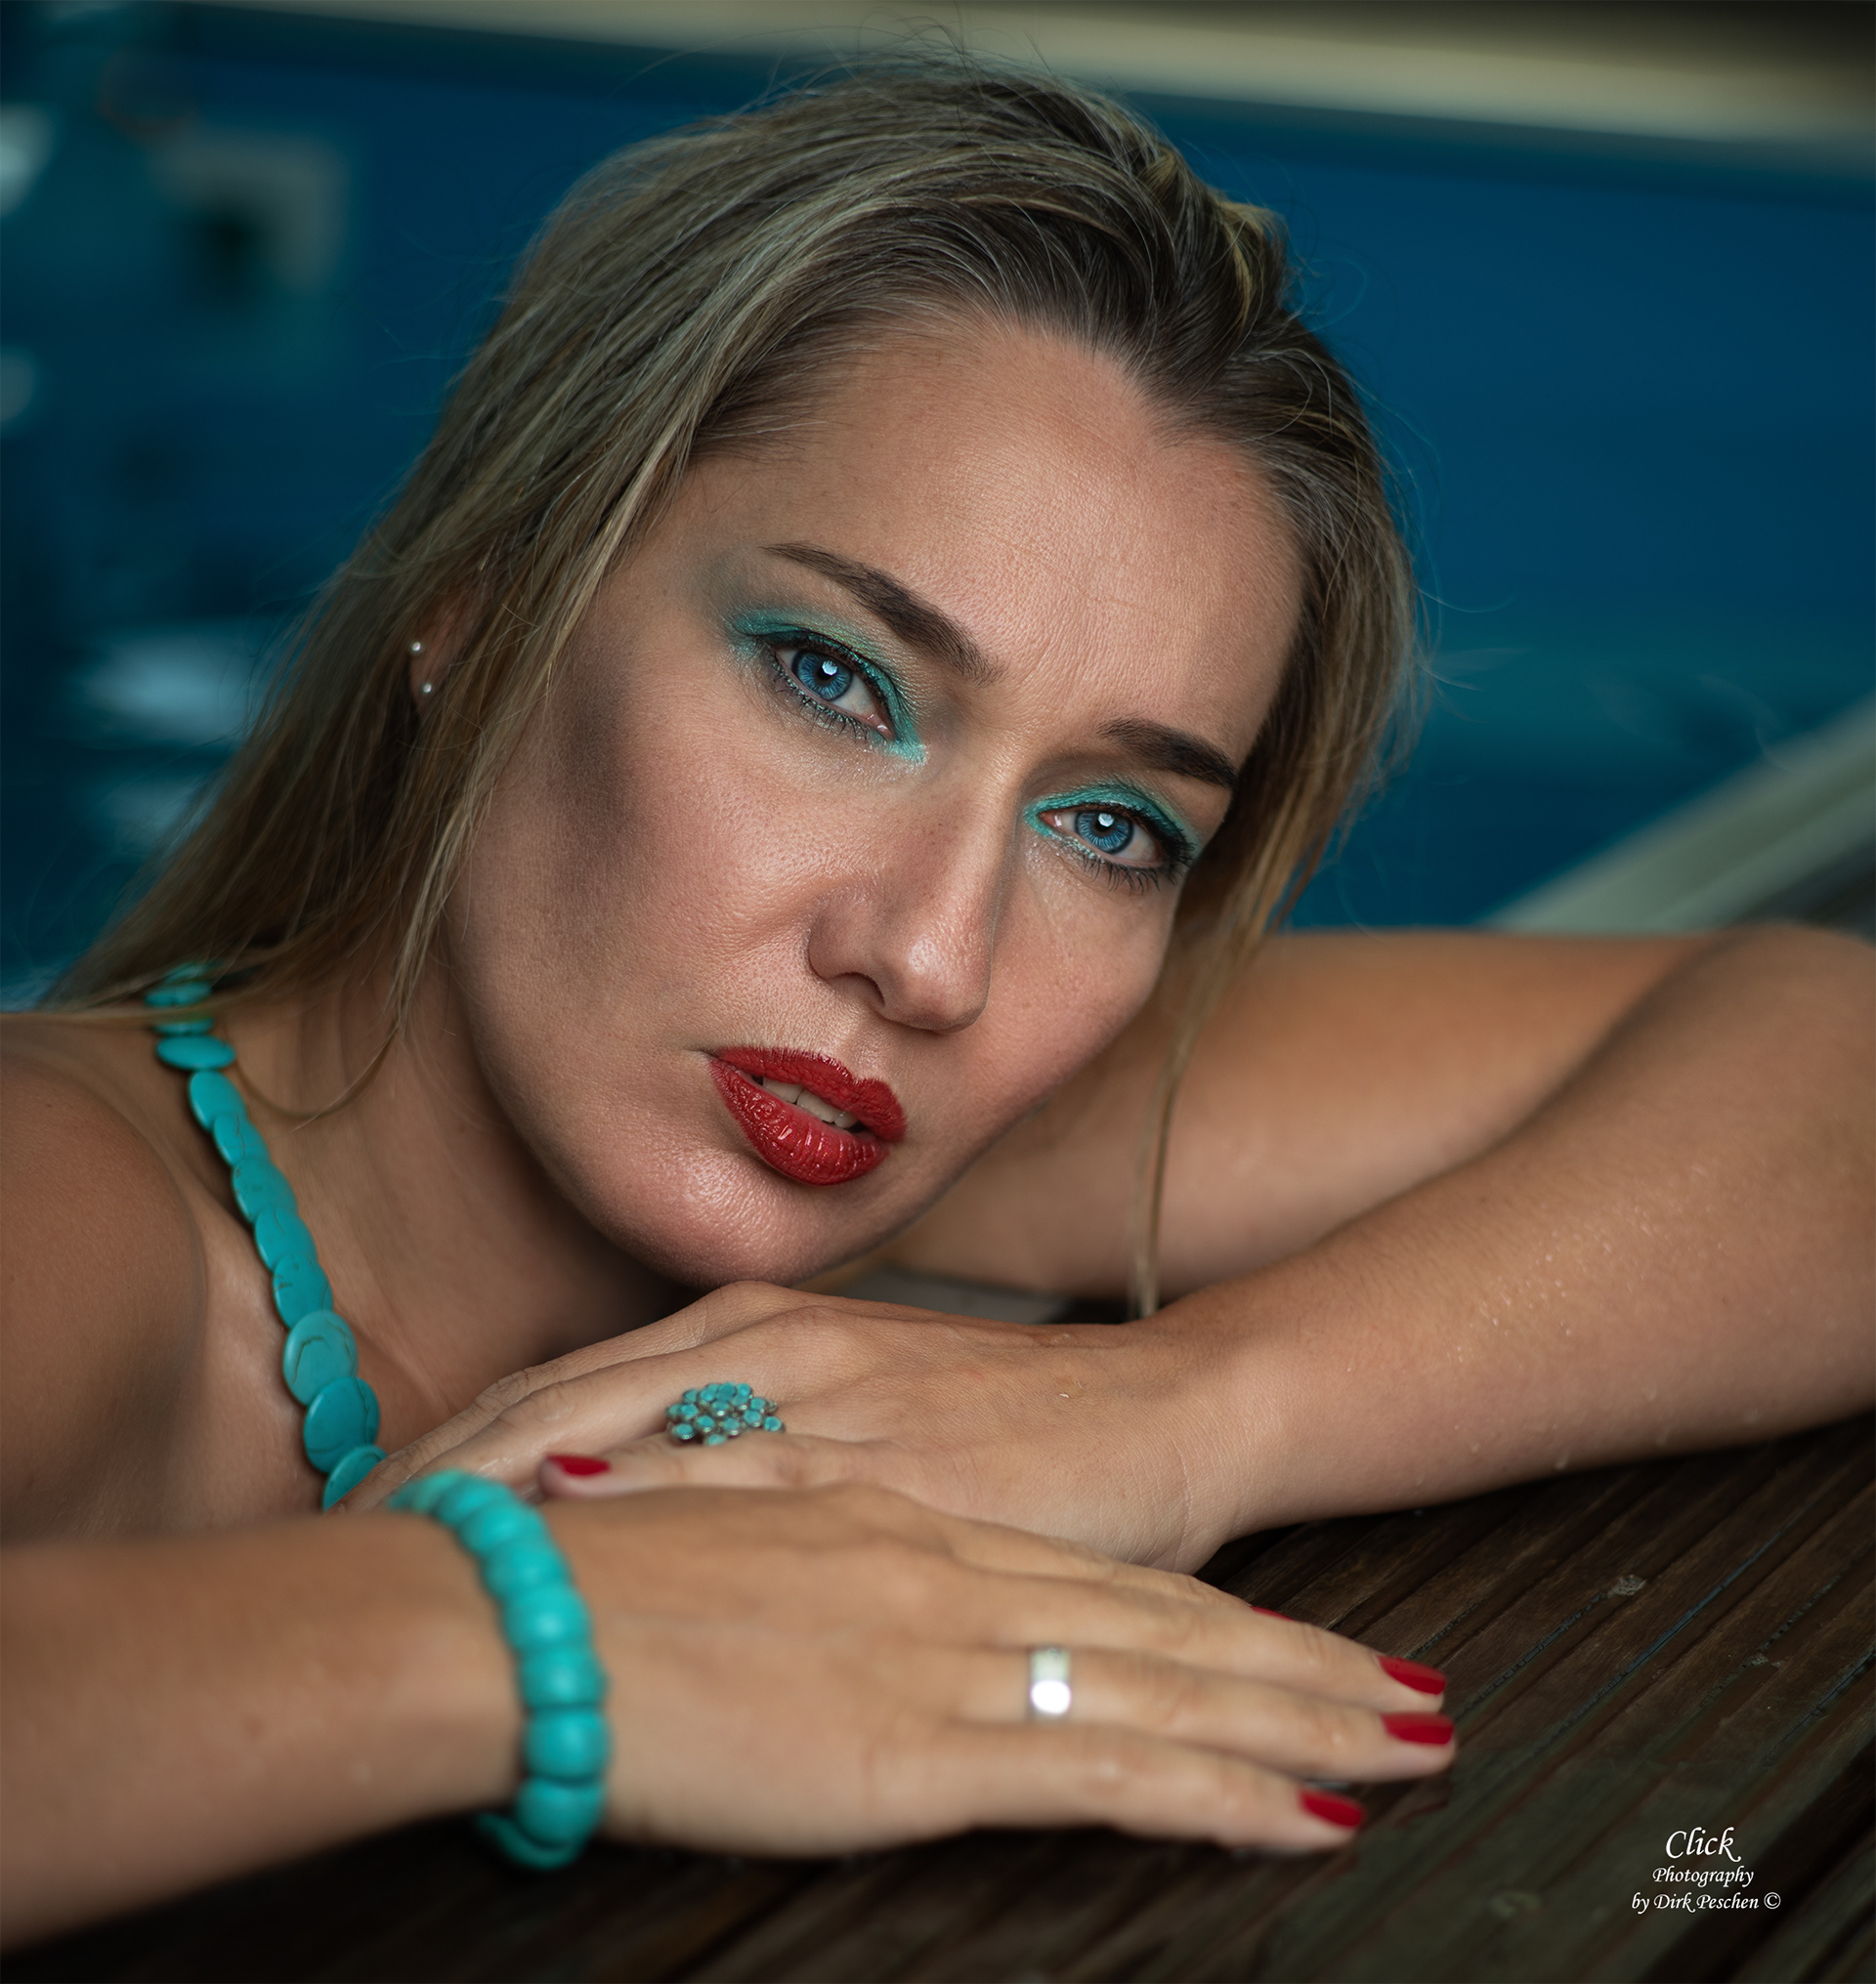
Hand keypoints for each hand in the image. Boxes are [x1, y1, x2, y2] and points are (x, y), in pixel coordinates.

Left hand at [349, 1281, 1257, 1568]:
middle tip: (352, 1531)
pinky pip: (724, 1494)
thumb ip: (746, 1419)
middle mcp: (769, 1345)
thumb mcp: (857, 1397)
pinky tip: (561, 1557)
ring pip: (621, 1438)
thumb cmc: (1012, 1423)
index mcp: (755, 1322)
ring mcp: (820, 1400)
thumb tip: (634, 1476)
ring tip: (408, 1553)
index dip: (462, 1437)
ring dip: (505, 1493)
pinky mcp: (879, 1468)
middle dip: (450, 1467)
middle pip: (563, 1400)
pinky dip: (628, 1523)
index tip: (376, 1500)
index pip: (567, 1379)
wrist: (1167, 1415)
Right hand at [547, 1481, 1452, 1854]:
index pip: (1104, 1586)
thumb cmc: (591, 1582)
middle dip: (1304, 1670)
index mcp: (907, 1536)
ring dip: (1302, 1725)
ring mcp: (948, 1659)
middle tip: (1415, 1697)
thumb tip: (838, 1620)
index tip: (1313, 1650)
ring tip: (1408, 1747)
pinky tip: (1308, 1815)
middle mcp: (954, 1581)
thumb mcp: (718, 1554)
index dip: (1222, 1624)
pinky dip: (1226, 1794)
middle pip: (1166, 1629)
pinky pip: (1110, 1774)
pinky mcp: (921, 1748)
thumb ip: (802, 1574)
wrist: (518, 1608)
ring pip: (1171, 1691)